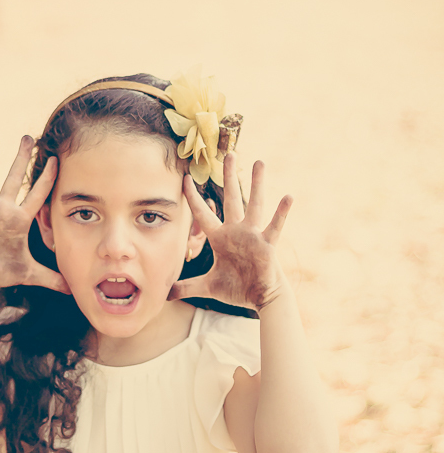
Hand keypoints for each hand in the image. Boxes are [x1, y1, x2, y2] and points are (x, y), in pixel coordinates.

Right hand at [0, 135, 69, 293]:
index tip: (56, 159)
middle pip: (13, 177)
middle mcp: (2, 208)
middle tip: (28, 137)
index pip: (37, 194)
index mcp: (19, 219)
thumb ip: (52, 279)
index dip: (47, 178)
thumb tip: (74, 291)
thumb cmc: (0, 271)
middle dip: (21, 157)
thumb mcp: (29, 274)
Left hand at [169, 154, 291, 309]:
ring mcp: (253, 235)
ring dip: (257, 184)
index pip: (202, 214)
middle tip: (229, 153)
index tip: (186, 178)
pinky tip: (288, 196)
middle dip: (229, 176)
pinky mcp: (267, 244)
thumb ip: (186, 287)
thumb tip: (164, 294)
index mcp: (220, 238)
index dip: (193, 197)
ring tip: (259, 163)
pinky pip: (275, 226)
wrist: (259, 298)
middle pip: (231, 199)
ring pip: (254, 205)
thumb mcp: (207, 286)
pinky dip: (282, 212)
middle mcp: (236, 231)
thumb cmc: (236, 288)